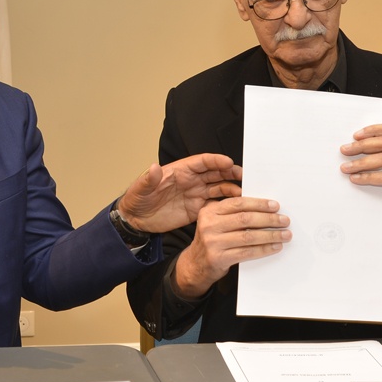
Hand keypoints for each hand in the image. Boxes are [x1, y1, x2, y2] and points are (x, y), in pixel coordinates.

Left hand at [116, 153, 242, 232]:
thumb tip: (154, 168)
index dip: (216, 161)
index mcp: (180, 171)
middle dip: (230, 172)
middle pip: (215, 173)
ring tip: (245, 193)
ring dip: (232, 188)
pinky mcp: (197, 210)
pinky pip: (215, 205)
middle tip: (244, 176)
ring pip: (219, 188)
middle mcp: (191, 180)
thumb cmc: (137, 200)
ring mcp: (195, 194)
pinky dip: (226, 205)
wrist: (136, 220)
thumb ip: (149, 179)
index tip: (228, 162)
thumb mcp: (140, 189)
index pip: (202, 162)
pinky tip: (236, 208)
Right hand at [172, 197, 289, 299]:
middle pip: (245, 219)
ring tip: (285, 234)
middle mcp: (209, 225)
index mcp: (209, 211)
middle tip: (284, 220)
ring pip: (248, 236)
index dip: (258, 204)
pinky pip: (247, 252)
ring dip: (270, 235)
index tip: (275, 206)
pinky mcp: (219, 258)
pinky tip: (275, 247)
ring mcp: (212, 242)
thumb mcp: (214, 221)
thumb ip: (231, 213)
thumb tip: (265, 208)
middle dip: (269, 219)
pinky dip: (264, 249)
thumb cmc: (212, 240)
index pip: (238, 203)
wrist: (196, 264)